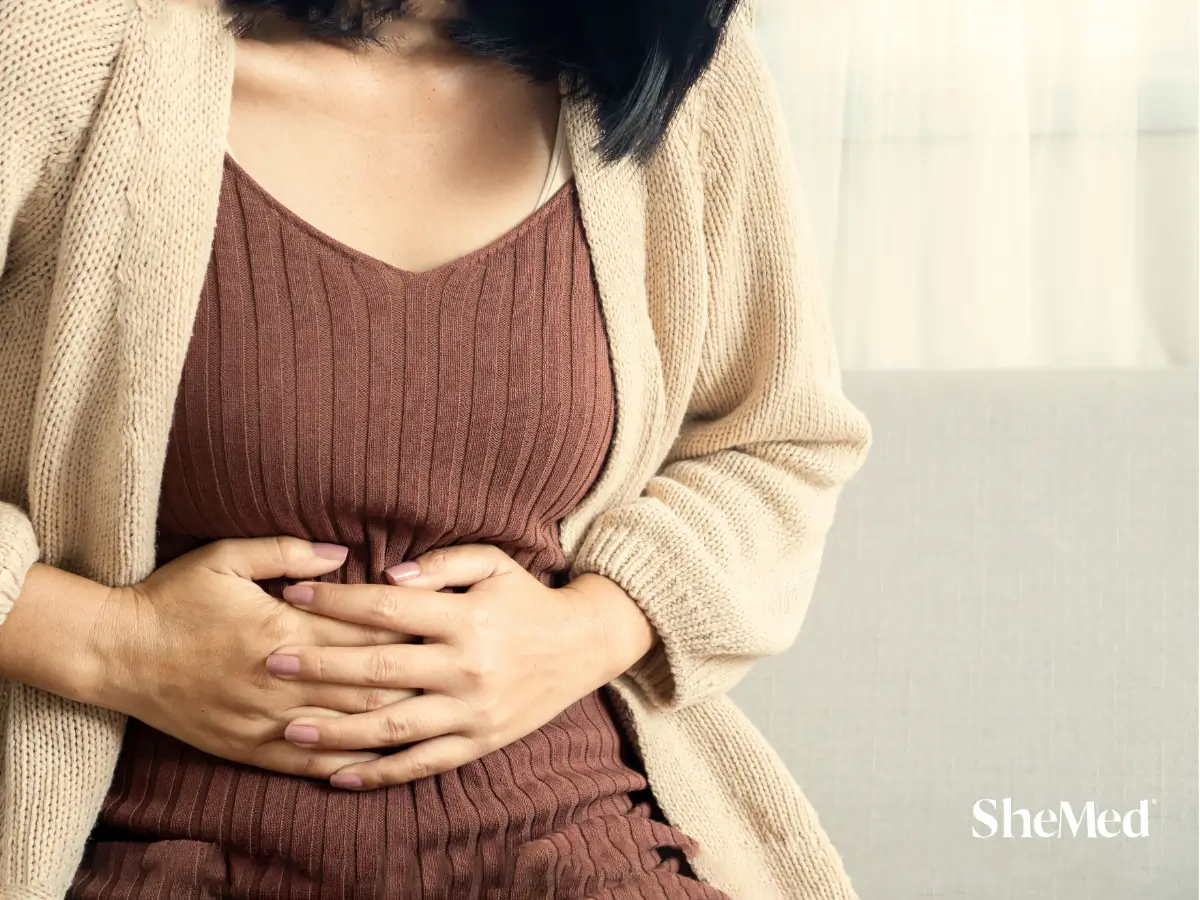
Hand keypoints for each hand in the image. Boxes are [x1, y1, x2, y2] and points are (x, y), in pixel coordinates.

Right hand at [93, 536, 420, 778]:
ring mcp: (266, 719)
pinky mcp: (250, 747)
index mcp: (283, 629)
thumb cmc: (174, 599)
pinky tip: (380, 759)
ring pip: (346, 727)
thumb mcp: (225, 558)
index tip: (440, 624)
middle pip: (368, 683)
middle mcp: (281, 680)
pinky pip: (310, 762)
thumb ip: (287, 552)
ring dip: (392, 720)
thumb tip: (341, 552)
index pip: (364, 633)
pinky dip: (348, 762)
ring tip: (434, 712)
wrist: (117, 654)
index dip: (408, 630)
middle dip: (414, 677)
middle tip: (450, 669)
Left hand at [264, 543, 656, 788]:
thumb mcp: (493, 564)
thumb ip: (441, 564)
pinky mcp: (479, 743)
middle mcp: (467, 667)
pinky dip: (378, 774)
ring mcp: (473, 712)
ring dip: (336, 730)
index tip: (293, 594)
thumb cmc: (527, 598)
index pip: (387, 607)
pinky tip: (337, 775)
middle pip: (379, 668)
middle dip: (319, 665)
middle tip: (270, 663)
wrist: (584, 645)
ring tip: (288, 728)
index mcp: (466, 617)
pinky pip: (422, 764)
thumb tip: (386, 574)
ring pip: (393, 726)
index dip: (336, 599)